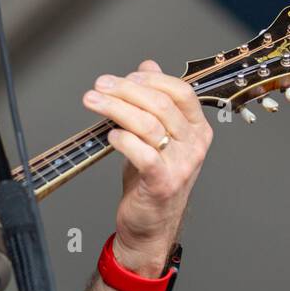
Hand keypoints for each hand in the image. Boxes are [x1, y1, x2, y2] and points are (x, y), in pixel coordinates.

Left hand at [81, 60, 212, 273]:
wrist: (151, 225)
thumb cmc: (152, 179)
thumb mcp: (157, 135)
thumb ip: (155, 101)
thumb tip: (148, 65)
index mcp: (197, 129)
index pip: (180, 91)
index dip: (150, 79)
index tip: (123, 77)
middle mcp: (194, 145)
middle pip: (160, 104)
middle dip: (125, 90)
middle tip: (99, 86)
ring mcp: (181, 165)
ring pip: (148, 124)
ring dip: (115, 109)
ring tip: (93, 102)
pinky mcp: (163, 183)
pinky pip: (143, 153)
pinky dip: (123, 139)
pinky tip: (109, 135)